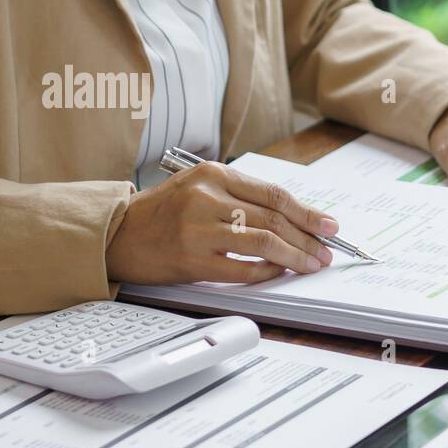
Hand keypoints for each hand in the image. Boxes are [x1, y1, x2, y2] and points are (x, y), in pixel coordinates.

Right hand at [105, 162, 338, 284]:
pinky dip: (267, 272)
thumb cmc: (164, 213)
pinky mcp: (192, 260)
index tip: (330, 225)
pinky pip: (243, 269)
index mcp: (213, 175)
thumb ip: (242, 196)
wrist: (117, 234)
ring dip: (296, 256)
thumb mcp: (201, 189)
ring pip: (265, 241)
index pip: (275, 194)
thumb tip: (295, 217)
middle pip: (275, 217)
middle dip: (309, 237)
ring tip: (312, 264)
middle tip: (327, 251)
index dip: (308, 212)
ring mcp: (199, 229)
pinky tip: (279, 273)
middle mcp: (207, 198)